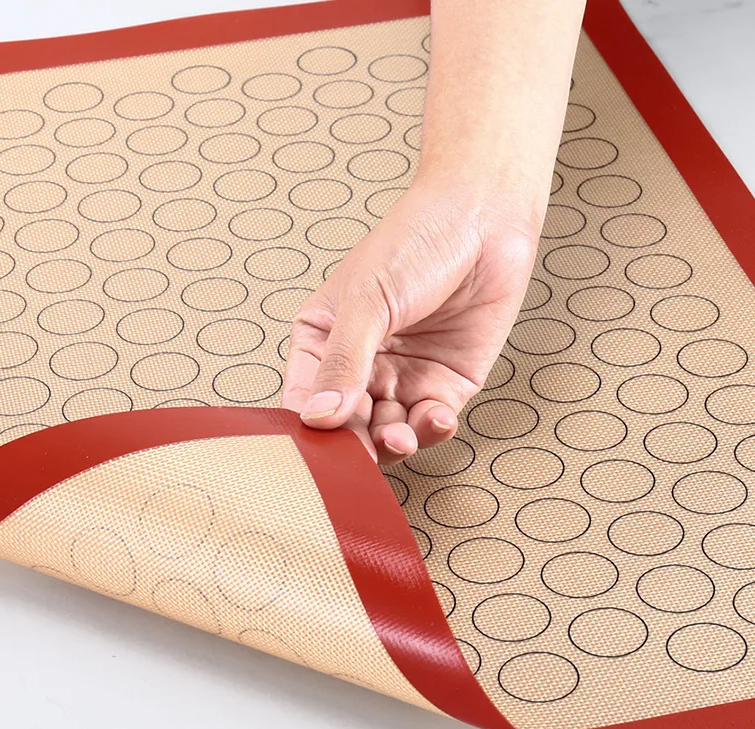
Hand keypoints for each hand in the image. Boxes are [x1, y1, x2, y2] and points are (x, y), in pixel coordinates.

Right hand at [281, 173, 537, 464]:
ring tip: (400, 434)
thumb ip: (343, 363)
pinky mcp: (443, 385)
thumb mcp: (367, 301)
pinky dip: (431, 430)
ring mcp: (402, 377)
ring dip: (394, 441)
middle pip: (346, 427)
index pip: (304, 399)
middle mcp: (359, 366)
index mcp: (322, 341)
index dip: (310, 429)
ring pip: (387, 434)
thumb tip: (319, 416)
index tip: (320, 447)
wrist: (484, 218)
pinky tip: (435, 417)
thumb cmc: (416, 240)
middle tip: (364, 451)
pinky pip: (429, 424)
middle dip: (356, 443)